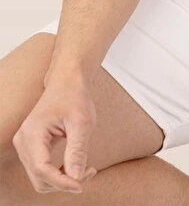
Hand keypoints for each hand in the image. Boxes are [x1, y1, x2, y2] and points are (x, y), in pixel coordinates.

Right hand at [12, 75, 98, 194]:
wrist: (67, 81)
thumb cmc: (74, 96)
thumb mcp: (82, 121)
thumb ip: (77, 150)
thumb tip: (75, 178)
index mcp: (33, 133)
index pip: (42, 169)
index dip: (62, 182)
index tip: (82, 184)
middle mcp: (23, 141)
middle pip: (39, 178)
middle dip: (64, 182)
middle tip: (89, 173)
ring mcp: (25, 145)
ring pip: (40, 177)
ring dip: (62, 179)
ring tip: (85, 169)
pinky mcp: (32, 147)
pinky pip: (42, 169)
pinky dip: (58, 173)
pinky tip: (75, 166)